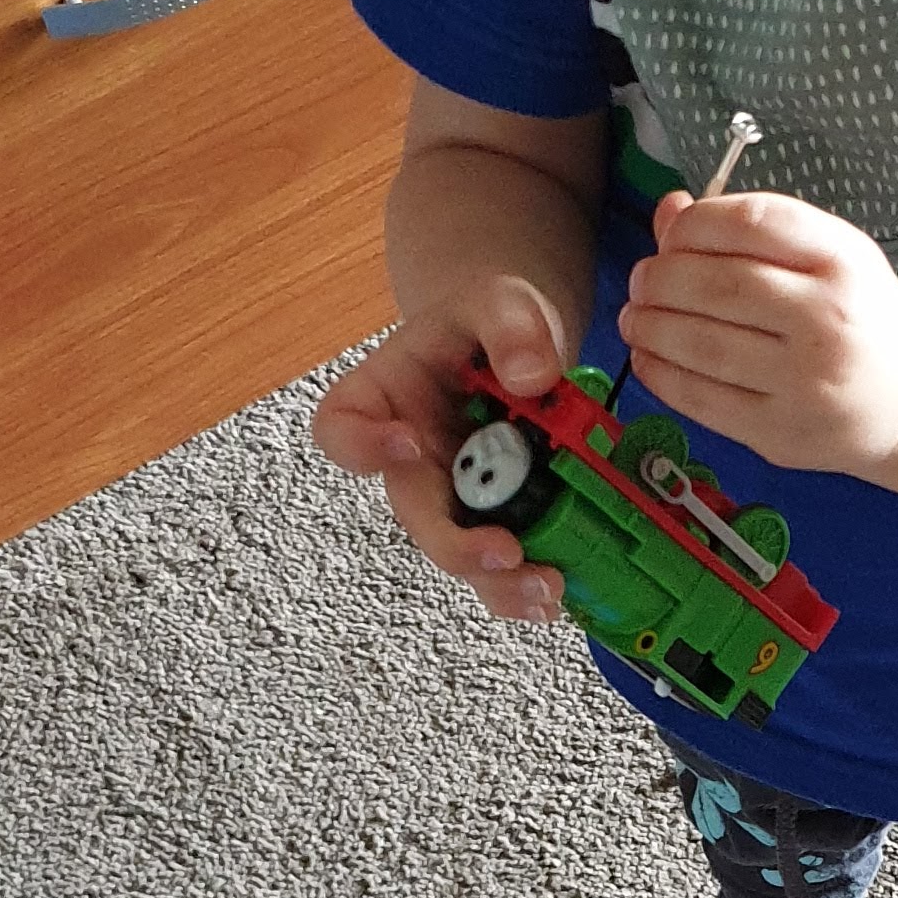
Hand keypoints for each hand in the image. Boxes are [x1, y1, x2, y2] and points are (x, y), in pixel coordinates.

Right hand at [311, 275, 574, 625]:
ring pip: (457, 552)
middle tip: (504, 551)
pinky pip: (498, 564)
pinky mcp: (492, 517)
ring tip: (546, 588)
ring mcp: (450, 495)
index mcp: (382, 399)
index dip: (362, 445)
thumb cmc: (488, 320)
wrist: (515, 344)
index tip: (405, 441)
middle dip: (457, 544)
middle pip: (412, 512)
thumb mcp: (499, 301)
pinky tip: (557, 596)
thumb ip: (510, 326)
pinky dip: (526, 584)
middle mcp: (406, 460)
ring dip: (499, 581)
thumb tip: (533, 377)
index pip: (340, 428)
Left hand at [618, 190, 897, 479]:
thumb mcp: (826, 257)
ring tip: (636, 316)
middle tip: (642, 280)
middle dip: (660, 277)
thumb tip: (669, 212)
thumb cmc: (860, 318)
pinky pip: (702, 400)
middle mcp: (827, 318)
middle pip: (716, 284)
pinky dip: (661, 374)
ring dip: (650, 325)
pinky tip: (648, 357)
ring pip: (700, 344)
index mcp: (842, 260)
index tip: (672, 235)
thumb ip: (752, 231)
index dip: (693, 224)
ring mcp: (805, 381)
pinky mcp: (781, 432)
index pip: (749, 222)